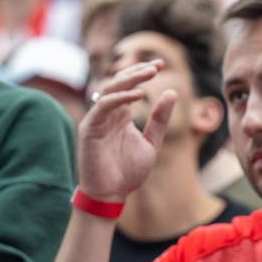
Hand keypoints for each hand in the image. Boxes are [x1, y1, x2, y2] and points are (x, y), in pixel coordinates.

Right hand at [76, 59, 175, 201]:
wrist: (111, 196)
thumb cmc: (128, 173)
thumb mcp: (152, 143)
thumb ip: (159, 119)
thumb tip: (172, 92)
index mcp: (120, 114)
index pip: (129, 86)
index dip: (142, 72)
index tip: (160, 65)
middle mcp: (107, 113)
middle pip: (119, 82)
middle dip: (137, 71)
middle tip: (157, 65)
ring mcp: (97, 119)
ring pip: (110, 89)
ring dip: (130, 79)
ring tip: (150, 73)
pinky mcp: (89, 128)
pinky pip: (103, 105)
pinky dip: (120, 98)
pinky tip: (138, 95)